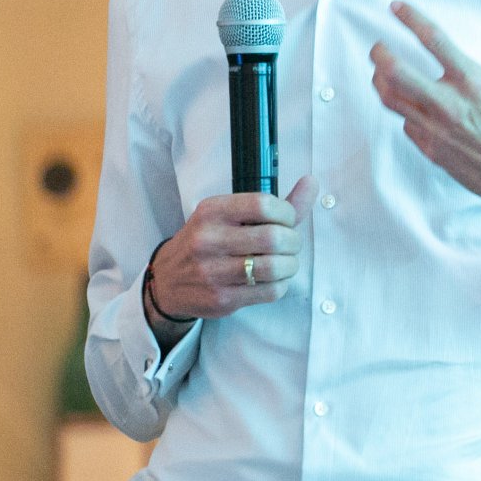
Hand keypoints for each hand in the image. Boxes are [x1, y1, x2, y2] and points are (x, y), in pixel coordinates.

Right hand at [147, 175, 317, 322]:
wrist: (168, 280)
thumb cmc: (207, 242)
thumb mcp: (229, 215)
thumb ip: (274, 204)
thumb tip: (311, 182)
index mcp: (212, 211)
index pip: (264, 205)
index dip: (287, 213)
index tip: (286, 220)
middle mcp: (209, 239)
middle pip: (274, 238)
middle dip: (293, 241)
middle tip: (290, 244)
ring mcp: (213, 271)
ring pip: (275, 267)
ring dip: (290, 265)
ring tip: (285, 262)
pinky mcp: (222, 298)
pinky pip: (270, 291)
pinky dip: (281, 284)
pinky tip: (274, 279)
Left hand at [371, 1, 480, 227]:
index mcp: (474, 81)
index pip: (433, 40)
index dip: (410, 18)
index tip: (396, 6)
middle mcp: (450, 104)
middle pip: (397, 73)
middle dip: (380, 55)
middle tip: (377, 47)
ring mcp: (438, 130)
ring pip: (393, 101)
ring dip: (381, 82)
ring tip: (381, 73)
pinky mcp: (434, 152)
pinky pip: (407, 126)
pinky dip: (403, 112)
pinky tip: (408, 106)